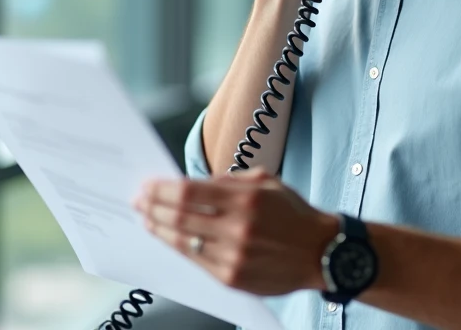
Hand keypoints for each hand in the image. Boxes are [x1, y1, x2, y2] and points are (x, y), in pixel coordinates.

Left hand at [133, 169, 338, 295]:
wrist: (322, 253)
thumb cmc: (293, 215)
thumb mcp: (266, 183)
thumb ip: (229, 181)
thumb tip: (193, 183)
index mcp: (246, 199)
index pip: (189, 191)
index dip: (162, 189)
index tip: (148, 185)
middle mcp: (238, 228)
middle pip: (179, 215)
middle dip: (153, 206)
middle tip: (139, 200)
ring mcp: (233, 256)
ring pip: (182, 241)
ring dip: (159, 228)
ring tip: (147, 219)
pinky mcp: (232, 278)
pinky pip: (196, 261)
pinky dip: (178, 247)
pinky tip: (169, 239)